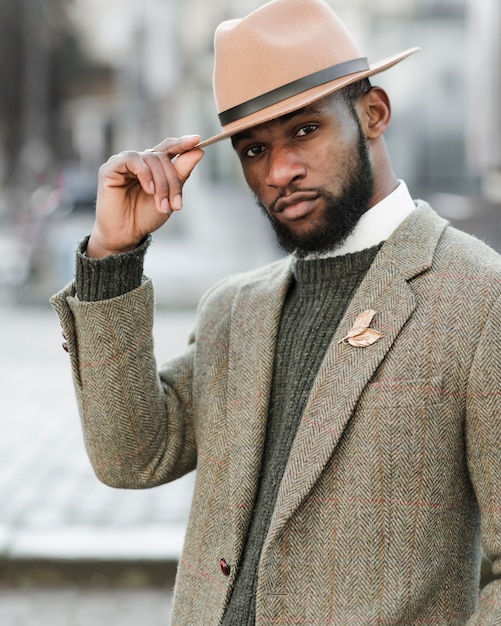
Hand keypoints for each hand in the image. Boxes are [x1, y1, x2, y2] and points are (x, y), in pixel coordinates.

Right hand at [87, 135, 203, 257]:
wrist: (127, 234)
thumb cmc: (146, 216)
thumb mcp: (170, 196)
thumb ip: (181, 173)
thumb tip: (198, 150)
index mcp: (153, 166)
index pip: (169, 148)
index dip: (182, 143)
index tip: (197, 140)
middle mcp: (139, 161)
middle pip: (163, 157)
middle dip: (173, 182)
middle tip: (176, 205)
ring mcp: (124, 163)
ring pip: (150, 159)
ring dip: (161, 184)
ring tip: (163, 205)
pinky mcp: (110, 168)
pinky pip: (132, 160)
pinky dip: (145, 174)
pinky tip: (149, 190)